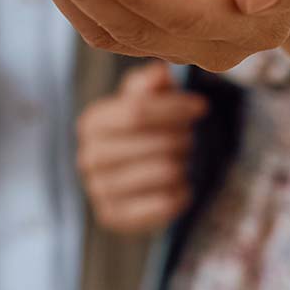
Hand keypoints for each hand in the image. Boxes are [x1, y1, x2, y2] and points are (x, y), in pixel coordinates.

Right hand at [75, 61, 205, 232]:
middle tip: (190, 137)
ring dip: (183, 164)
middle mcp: (88, 157)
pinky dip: (181, 193)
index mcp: (92, 122)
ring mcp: (98, 190)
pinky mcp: (113, 217)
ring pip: (163, 172)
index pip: (137, 112)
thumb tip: (161, 72)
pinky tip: (179, 186)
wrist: (130, 178)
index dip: (174, 107)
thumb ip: (152, 83)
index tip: (201, 106)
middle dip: (183, 137)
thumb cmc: (144, 131)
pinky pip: (165, 204)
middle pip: (155, 143)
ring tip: (181, 159)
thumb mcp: (146, 100)